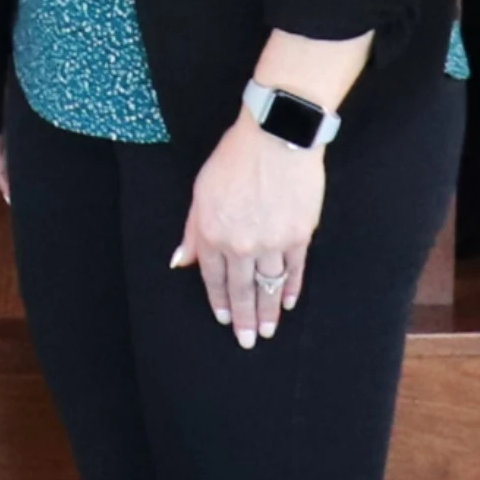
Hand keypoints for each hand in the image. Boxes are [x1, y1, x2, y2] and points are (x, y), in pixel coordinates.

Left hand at [175, 116, 329, 344]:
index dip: (219, 301)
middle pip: (241, 289)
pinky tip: (288, 303)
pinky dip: (291, 289)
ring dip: (268, 312)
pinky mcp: (298, 236)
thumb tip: (180, 261)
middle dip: (244, 318)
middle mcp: (240, 244)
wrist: (275, 138)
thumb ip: (192, 230)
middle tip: (247, 342)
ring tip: (268, 332)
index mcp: (212, 233)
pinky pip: (294, 270)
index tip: (224, 320)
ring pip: (268, 286)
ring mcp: (271, 243)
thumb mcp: (201, 192)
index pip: (213, 277)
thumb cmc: (233, 158)